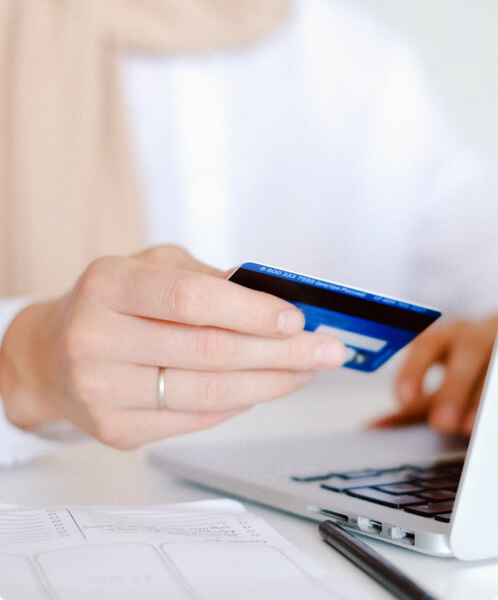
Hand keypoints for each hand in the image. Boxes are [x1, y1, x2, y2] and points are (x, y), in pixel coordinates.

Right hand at [0, 245, 345, 448]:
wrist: (52, 356)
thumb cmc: (113, 303)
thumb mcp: (151, 268)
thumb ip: (206, 279)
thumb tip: (276, 301)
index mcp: (108, 286)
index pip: (191, 299)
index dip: (251, 311)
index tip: (297, 318)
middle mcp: (98, 339)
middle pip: (208, 352)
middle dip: (280, 353)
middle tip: (325, 350)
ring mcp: (103, 392)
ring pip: (208, 394)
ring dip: (269, 384)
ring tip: (304, 371)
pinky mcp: (116, 431)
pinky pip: (196, 419)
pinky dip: (239, 403)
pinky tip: (262, 388)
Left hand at [372, 316, 497, 435]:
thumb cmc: (470, 369)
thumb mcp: (442, 384)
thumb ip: (415, 405)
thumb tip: (374, 427)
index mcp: (448, 336)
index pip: (427, 344)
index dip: (414, 369)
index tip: (402, 398)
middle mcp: (477, 334)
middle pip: (467, 349)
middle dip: (453, 386)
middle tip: (441, 422)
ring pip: (494, 364)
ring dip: (481, 396)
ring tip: (469, 427)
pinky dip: (497, 400)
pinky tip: (491, 420)